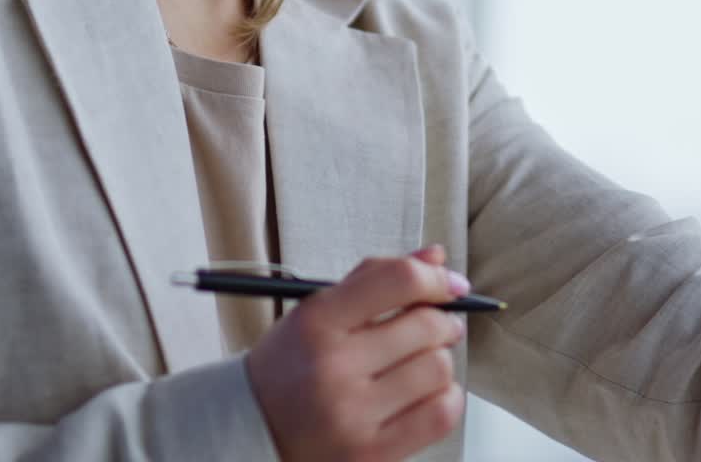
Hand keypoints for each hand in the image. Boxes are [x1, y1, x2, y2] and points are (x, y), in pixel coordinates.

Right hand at [245, 245, 469, 461]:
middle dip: (443, 320)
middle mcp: (333, 367)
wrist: (249, 432)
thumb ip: (378, 277)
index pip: (398, 281)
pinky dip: (446, 397)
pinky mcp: (369, 454)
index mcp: (318, 320)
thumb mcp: (320, 309)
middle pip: (426, 326)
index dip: (437, 279)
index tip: (451, 285)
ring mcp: (351, 415)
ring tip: (425, 360)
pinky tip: (428, 393)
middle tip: (439, 324)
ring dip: (441, 359)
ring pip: (437, 369)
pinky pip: (439, 416)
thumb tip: (437, 258)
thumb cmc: (292, 363)